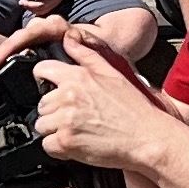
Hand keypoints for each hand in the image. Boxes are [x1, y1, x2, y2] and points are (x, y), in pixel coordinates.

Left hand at [21, 0, 88, 12]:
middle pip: (41, 5)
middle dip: (29, 5)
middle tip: (20, 2)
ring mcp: (56, 2)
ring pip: (43, 10)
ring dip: (32, 9)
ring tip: (23, 5)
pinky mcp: (55, 5)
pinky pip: (45, 11)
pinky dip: (36, 11)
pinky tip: (30, 8)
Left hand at [34, 28, 177, 178]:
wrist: (147, 138)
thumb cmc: (134, 109)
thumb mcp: (111, 73)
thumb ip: (85, 54)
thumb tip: (68, 38)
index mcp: (77, 76)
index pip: (41, 70)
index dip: (45, 81)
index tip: (53, 90)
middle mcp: (68, 96)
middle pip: (42, 103)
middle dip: (54, 111)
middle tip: (76, 117)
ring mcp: (65, 120)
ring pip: (42, 125)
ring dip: (55, 130)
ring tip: (78, 131)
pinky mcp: (65, 142)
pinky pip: (47, 145)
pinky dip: (59, 148)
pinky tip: (76, 144)